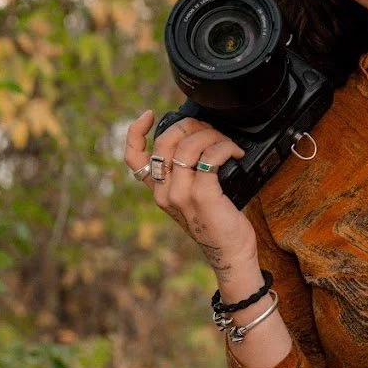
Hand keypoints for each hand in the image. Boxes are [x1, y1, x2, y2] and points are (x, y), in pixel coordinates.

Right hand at [123, 110, 257, 274]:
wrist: (230, 253)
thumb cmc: (217, 221)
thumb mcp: (192, 198)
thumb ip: (185, 176)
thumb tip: (198, 139)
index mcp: (158, 191)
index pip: (133, 158)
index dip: (135, 131)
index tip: (149, 114)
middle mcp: (164, 193)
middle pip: (165, 142)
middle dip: (190, 125)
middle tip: (211, 129)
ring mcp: (181, 195)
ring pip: (188, 146)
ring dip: (212, 136)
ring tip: (228, 143)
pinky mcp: (202, 196)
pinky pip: (210, 158)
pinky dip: (224, 147)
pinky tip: (235, 151)